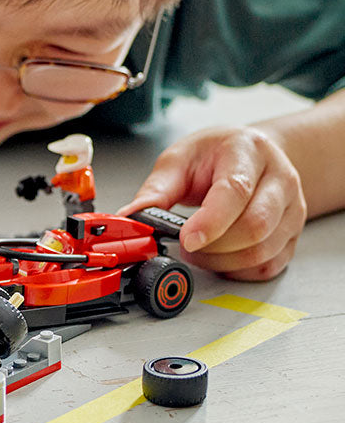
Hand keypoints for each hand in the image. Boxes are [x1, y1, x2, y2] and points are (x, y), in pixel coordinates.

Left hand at [117, 127, 306, 280]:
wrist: (252, 155)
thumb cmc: (215, 156)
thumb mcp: (179, 160)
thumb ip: (156, 191)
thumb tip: (130, 218)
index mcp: (249, 152)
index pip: (236, 191)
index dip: (211, 221)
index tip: (186, 239)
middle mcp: (280, 179)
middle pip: (255, 226)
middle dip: (212, 247)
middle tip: (186, 244)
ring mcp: (292, 208)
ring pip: (262, 251)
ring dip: (222, 262)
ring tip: (199, 250)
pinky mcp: (292, 234)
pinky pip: (268, 266)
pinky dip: (238, 271)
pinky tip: (221, 258)